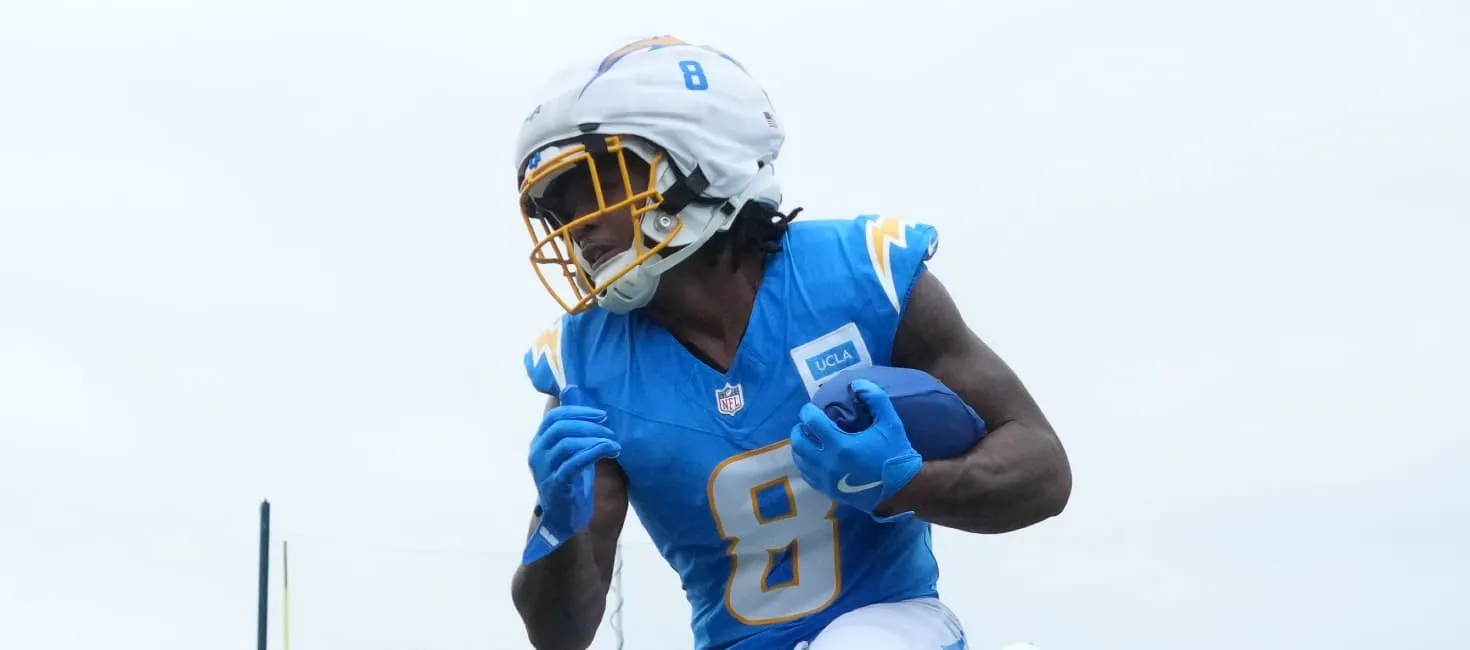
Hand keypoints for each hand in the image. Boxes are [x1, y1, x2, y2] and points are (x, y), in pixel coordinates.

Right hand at [523, 386, 620, 563]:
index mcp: (540, 443)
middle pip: (560, 426)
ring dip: (595, 438)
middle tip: (610, 429)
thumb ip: (575, 428)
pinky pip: (574, 463)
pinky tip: (611, 452)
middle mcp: (538, 454)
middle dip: (588, 423)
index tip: (601, 414)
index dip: (578, 410)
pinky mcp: (557, 486)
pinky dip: (594, 452)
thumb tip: (576, 392)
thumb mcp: (572, 452)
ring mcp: (544, 471)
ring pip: (567, 443)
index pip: (554, 416)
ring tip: (614, 443)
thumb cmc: (571, 483)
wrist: (564, 521)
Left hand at [789, 379, 922, 520]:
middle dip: (799, 428)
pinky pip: (807, 475)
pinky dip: (805, 463)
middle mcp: (828, 463)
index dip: (807, 411)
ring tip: (809, 438)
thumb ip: (875, 398)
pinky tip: (813, 457)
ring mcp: (826, 479)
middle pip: (799, 442)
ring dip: (800, 446)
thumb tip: (857, 384)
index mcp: (841, 445)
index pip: (811, 422)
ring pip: (799, 459)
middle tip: (807, 423)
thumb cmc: (895, 454)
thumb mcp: (890, 422)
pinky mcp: (828, 491)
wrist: (902, 489)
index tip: (810, 408)